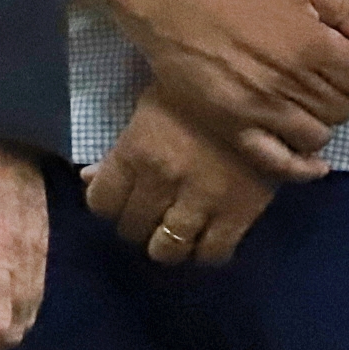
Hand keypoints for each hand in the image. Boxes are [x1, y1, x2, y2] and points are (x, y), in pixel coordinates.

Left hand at [80, 88, 278, 267]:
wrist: (261, 95)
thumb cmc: (195, 95)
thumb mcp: (147, 110)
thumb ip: (118, 150)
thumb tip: (88, 178)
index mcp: (136, 151)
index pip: (101, 202)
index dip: (106, 204)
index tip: (118, 200)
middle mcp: (162, 182)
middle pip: (132, 229)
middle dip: (136, 224)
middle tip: (148, 214)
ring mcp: (201, 202)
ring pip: (168, 250)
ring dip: (167, 244)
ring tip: (174, 231)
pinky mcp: (238, 215)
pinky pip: (213, 254)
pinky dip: (205, 253)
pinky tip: (205, 237)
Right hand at [109, 0, 348, 179]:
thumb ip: (347, 6)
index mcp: (312, 43)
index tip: (339, 59)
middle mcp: (291, 82)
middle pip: (343, 108)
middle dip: (339, 93)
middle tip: (317, 77)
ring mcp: (262, 109)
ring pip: (318, 135)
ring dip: (319, 121)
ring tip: (302, 102)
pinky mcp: (233, 126)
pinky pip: (279, 162)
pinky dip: (301, 167)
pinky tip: (311, 161)